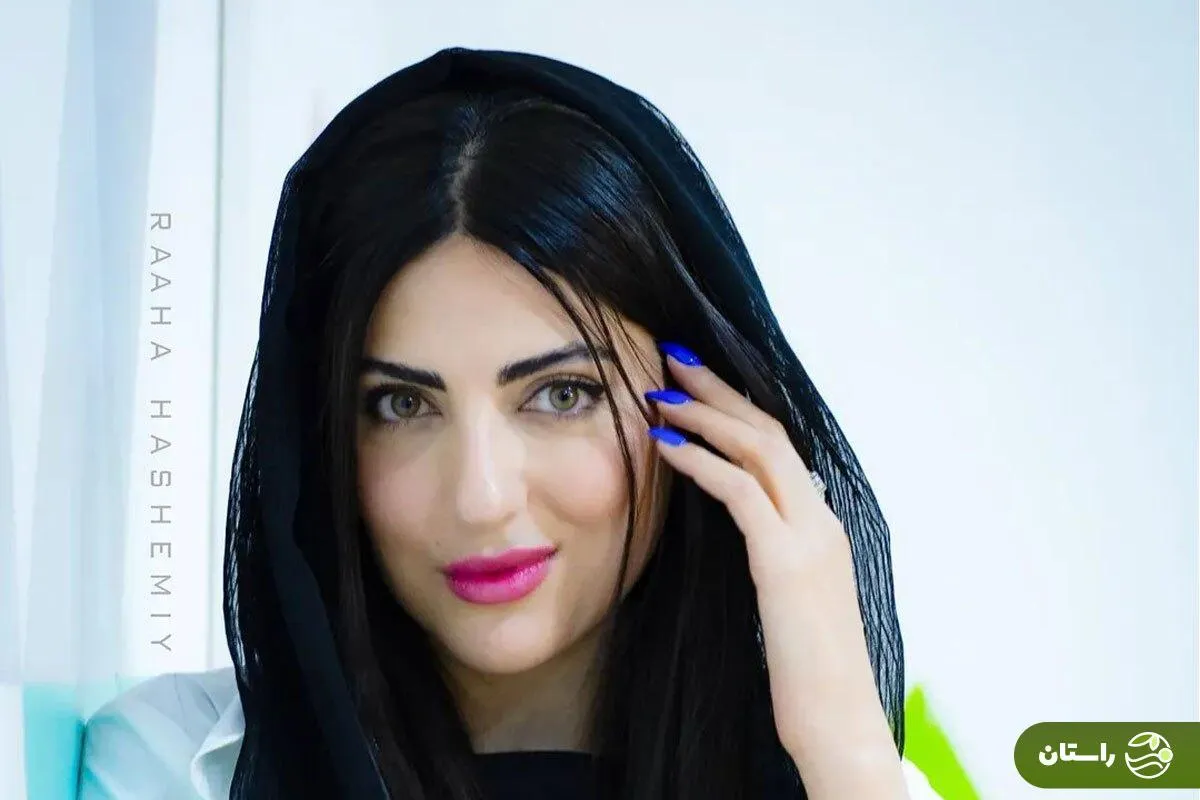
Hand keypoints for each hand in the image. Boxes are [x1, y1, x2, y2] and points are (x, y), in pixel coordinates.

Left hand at [645, 342, 907, 797]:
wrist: (839, 723)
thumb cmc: (809, 672)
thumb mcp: (789, 601)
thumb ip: (771, 557)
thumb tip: (738, 532)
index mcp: (822, 527)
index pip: (779, 448)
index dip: (737, 409)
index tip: (696, 384)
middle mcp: (821, 520)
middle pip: (769, 431)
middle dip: (719, 389)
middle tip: (674, 359)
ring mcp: (809, 537)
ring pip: (758, 448)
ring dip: (705, 414)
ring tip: (660, 393)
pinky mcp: (785, 562)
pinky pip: (739, 491)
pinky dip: (700, 461)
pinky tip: (665, 446)